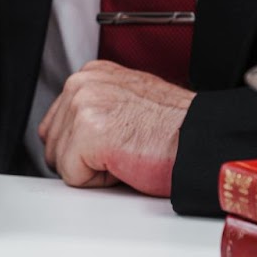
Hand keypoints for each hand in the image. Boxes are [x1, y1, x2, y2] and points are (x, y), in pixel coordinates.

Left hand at [38, 60, 191, 195]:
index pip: (56, 123)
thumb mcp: (128, 105)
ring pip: (59, 160)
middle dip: (82, 158)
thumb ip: (96, 110)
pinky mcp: (88, 131)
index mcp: (91, 75)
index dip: (82, 147)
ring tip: (126, 155)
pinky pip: (72, 176)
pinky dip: (99, 181)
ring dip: (92, 169)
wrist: (204, 141)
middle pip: (52, 142)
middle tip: (123, 151)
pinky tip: (125, 164)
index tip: (112, 144)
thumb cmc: (176, 131)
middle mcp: (83, 83)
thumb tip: (71, 134)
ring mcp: (83, 104)